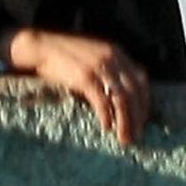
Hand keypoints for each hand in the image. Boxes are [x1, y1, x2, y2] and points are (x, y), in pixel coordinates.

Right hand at [7, 28, 149, 147]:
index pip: (141, 79)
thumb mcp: (94, 57)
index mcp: (116, 53)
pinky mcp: (85, 77)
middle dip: (137, 116)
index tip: (142, 120)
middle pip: (134, 91)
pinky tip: (107, 127)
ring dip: (125, 122)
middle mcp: (112, 58)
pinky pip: (102, 100)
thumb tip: (119, 96)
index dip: (144, 101)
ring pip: (122, 99)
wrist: (41, 46)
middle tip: (136, 136)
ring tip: (124, 138)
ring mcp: (99, 67)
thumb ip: (109, 70)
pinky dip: (107, 115)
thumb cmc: (65, 57)